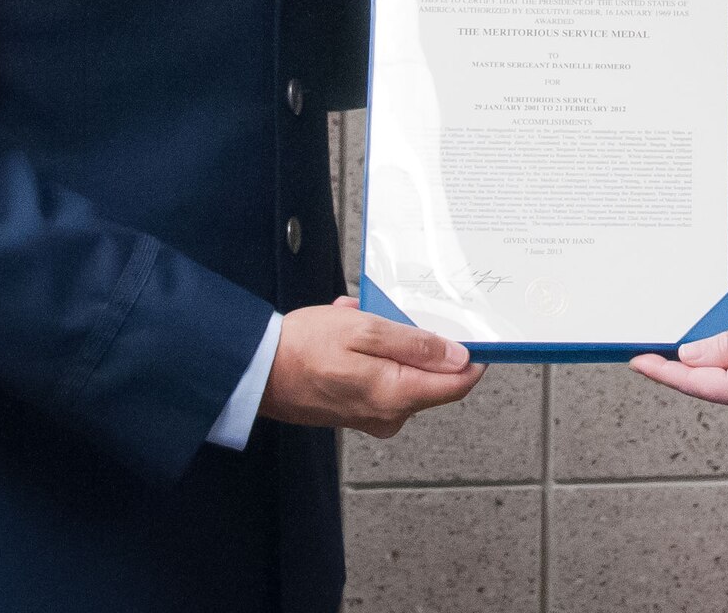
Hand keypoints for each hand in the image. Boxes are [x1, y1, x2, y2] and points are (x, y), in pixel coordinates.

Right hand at [261, 296, 483, 436]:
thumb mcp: (364, 331)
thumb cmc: (302, 350)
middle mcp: (389, 415)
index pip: (457, 384)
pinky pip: (378, 376)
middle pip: (429, 375)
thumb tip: (459, 357)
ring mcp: (371, 416)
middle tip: (383, 312)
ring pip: (400, 370)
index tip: (472, 332)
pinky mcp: (356, 411)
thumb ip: (415, 345)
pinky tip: (344, 332)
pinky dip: (367, 352)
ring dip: (384, 339)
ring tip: (354, 318)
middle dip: (411, 338)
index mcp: (397, 396)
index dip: (471, 357)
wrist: (254, 373)